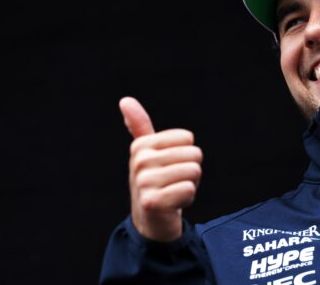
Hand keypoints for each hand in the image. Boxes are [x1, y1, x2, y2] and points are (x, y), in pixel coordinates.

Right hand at [119, 96, 201, 241]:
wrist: (150, 219)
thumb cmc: (155, 181)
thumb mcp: (147, 152)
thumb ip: (140, 126)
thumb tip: (125, 100)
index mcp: (141, 145)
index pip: (188, 138)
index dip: (186, 154)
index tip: (170, 167)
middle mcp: (139, 161)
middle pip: (194, 155)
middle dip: (190, 171)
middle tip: (173, 182)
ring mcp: (144, 182)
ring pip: (193, 172)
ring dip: (190, 185)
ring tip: (173, 192)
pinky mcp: (152, 202)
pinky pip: (189, 190)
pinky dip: (187, 199)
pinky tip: (173, 204)